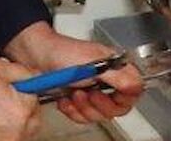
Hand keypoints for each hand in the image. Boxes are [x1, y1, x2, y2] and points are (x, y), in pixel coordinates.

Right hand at [0, 58, 40, 140]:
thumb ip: (23, 73)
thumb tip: (36, 78)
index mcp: (20, 112)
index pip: (36, 100)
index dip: (24, 90)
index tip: (16, 89)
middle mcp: (14, 133)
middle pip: (32, 121)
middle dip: (22, 109)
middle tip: (3, 99)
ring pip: (18, 133)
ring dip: (11, 122)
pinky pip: (3, 139)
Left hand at [4, 23, 144, 124]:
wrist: (34, 57)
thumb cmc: (61, 53)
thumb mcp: (93, 64)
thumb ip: (118, 76)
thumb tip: (136, 87)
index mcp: (114, 68)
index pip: (133, 91)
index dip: (124, 98)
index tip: (110, 96)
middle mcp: (105, 80)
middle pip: (116, 108)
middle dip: (99, 105)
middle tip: (86, 93)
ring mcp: (91, 91)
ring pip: (98, 115)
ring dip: (83, 108)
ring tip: (73, 94)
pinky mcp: (76, 100)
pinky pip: (82, 116)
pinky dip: (72, 110)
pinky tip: (65, 99)